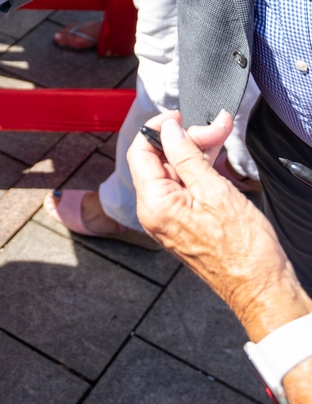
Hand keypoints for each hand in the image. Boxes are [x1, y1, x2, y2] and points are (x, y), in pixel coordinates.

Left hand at [129, 114, 309, 339]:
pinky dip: (198, 170)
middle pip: (159, 160)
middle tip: (216, 127)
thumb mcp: (214, 190)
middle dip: (186, 138)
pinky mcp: (184, 223)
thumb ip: (186, 156)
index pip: (141, 151)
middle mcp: (155, 213)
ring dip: (196, 151)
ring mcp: (169, 219)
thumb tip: (169, 130)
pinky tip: (215, 159)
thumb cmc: (243, 250)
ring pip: (174, 171)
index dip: (159, 128)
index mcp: (154, 204)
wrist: (261, 287)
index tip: (181, 117)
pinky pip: (184, 188)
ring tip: (221, 136)